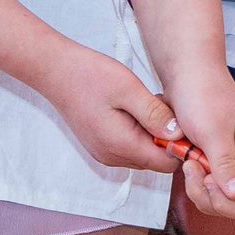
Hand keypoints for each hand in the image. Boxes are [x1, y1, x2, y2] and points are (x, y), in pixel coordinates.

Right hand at [40, 45, 181, 173]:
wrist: (54, 71)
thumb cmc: (88, 76)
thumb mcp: (128, 89)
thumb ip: (154, 114)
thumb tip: (179, 135)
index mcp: (122, 146)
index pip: (167, 163)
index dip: (180, 144)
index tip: (178, 118)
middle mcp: (113, 157)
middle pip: (156, 160)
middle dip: (165, 137)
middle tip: (159, 105)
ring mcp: (104, 153)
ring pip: (143, 154)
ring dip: (151, 134)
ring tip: (144, 104)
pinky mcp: (100, 145)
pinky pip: (129, 147)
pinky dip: (138, 132)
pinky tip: (131, 109)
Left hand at [163, 68, 234, 234]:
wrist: (186, 77)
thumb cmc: (204, 94)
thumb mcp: (212, 128)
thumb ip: (225, 162)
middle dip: (227, 206)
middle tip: (202, 178)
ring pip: (231, 206)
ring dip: (205, 195)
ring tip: (190, 165)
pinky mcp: (219, 173)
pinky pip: (213, 198)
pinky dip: (198, 189)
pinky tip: (188, 165)